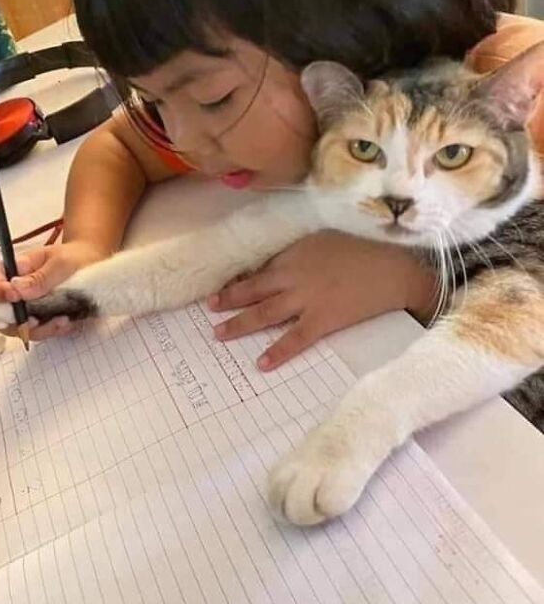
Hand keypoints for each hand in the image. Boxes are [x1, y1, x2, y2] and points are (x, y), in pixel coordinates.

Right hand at [0, 240, 106, 341]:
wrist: (90, 265)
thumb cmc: (72, 257)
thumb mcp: (60, 263)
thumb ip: (40, 277)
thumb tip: (14, 290)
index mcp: (14, 270)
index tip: (13, 298)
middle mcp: (14, 292)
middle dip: (18, 321)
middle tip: (37, 321)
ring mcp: (24, 308)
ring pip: (18, 328)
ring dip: (39, 330)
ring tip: (63, 320)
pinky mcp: (38, 320)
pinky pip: (37, 333)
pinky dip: (51, 331)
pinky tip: (66, 322)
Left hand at [208, 231, 435, 370]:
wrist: (395, 267)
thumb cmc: (366, 248)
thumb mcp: (327, 239)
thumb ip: (303, 251)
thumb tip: (283, 262)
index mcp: (295, 253)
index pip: (261, 268)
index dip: (241, 279)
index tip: (223, 286)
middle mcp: (293, 275)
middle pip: (253, 289)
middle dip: (229, 299)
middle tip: (208, 308)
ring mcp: (306, 299)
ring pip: (264, 313)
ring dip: (239, 324)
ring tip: (218, 334)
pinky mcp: (323, 319)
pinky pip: (295, 339)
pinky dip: (277, 352)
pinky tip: (261, 364)